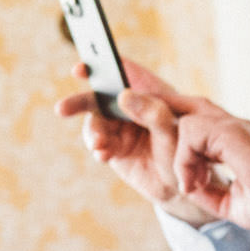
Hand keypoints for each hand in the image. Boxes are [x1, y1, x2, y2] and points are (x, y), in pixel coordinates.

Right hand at [56, 56, 223, 225]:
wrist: (185, 186)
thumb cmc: (187, 151)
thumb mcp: (175, 130)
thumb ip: (153, 113)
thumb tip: (123, 96)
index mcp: (148, 91)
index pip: (123, 71)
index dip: (101, 65)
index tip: (82, 69)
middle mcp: (129, 106)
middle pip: (99, 95)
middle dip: (79, 102)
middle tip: (62, 109)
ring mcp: (118, 126)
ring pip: (95, 122)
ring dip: (93, 132)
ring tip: (99, 144)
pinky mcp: (113, 147)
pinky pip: (98, 144)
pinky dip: (98, 148)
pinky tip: (103, 154)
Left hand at [169, 106, 249, 232]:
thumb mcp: (231, 202)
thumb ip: (209, 191)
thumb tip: (188, 187)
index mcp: (239, 141)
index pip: (202, 121)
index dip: (179, 122)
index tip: (158, 128)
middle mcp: (235, 127)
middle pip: (190, 104)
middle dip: (162, 106)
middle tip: (138, 110)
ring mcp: (233, 125)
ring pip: (185, 122)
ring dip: (180, 158)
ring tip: (192, 186)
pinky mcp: (229, 131)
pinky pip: (189, 133)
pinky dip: (185, 161)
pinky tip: (195, 183)